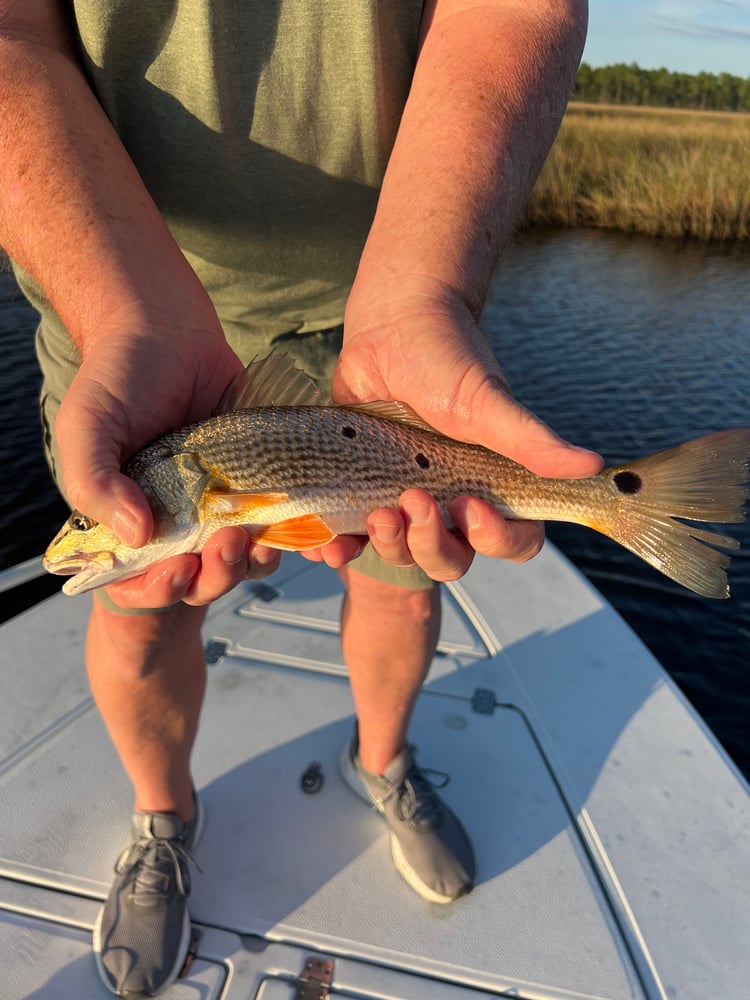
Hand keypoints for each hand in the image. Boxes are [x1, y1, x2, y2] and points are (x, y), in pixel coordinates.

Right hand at [56, 322, 279, 607]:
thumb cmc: (116, 378)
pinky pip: (278, 521)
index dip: (160, 588)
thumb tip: (136, 537)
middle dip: (217, 574)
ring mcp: (219, 504)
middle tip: (226, 544)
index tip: (178, 568)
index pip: (142, 581)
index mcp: (128, 522)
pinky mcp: (258, 481)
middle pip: (201, 578)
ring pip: (243, 557)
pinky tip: (299, 526)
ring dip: (253, 560)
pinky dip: (292, 532)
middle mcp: (176, 522)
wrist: (166, 329)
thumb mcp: (87, 427)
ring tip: (255, 537)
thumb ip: (95, 483)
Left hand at [323, 291, 602, 581]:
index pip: (511, 540)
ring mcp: (404, 498)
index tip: (472, 507)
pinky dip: (340, 548)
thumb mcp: (486, 402)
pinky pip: (353, 536)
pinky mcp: (361, 490)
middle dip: (430, 544)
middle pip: (451, 558)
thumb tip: (591, 466)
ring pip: (402, 554)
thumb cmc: (448, 356)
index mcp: (492, 485)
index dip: (496, 540)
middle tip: (412, 502)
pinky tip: (327, 547)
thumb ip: (530, 439)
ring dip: (389, 547)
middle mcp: (450, 500)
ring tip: (376, 515)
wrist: (389, 324)